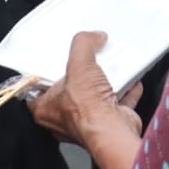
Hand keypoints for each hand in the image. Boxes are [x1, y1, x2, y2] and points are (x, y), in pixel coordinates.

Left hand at [27, 31, 143, 168]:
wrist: (114, 132)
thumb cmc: (88, 110)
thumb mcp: (79, 64)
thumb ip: (82, 44)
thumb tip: (92, 37)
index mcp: (46, 110)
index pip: (37, 88)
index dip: (44, 74)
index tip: (52, 61)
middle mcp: (64, 120)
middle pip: (69, 90)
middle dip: (80, 76)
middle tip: (85, 61)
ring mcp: (88, 123)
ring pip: (94, 97)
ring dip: (104, 83)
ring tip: (109, 66)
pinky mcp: (109, 123)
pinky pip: (118, 103)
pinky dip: (126, 92)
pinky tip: (131, 80)